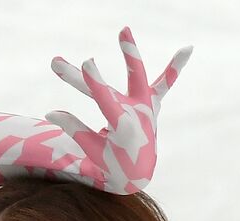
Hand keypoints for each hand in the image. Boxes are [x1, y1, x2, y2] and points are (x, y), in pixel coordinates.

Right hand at [46, 27, 190, 192]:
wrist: (138, 173)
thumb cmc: (112, 163)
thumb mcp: (92, 150)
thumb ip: (74, 129)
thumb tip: (50, 113)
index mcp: (124, 128)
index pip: (107, 100)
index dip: (97, 83)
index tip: (87, 63)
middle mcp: (138, 114)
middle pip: (117, 87)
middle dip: (112, 67)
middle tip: (94, 53)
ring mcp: (146, 106)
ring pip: (139, 77)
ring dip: (131, 54)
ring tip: (124, 28)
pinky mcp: (152, 103)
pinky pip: (164, 84)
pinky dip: (175, 67)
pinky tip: (188, 49)